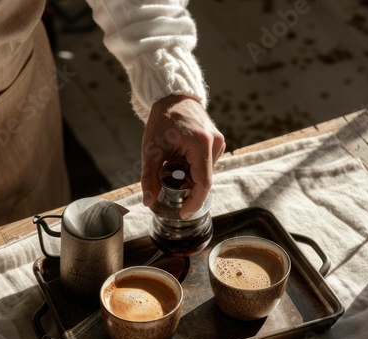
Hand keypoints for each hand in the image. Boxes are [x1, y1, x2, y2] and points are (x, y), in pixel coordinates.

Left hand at [141, 95, 225, 217]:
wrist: (173, 96)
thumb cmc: (162, 120)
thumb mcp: (151, 150)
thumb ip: (149, 178)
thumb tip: (148, 202)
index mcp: (201, 144)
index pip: (203, 183)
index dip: (194, 202)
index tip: (183, 213)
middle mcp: (215, 143)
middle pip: (204, 180)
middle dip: (187, 188)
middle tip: (169, 186)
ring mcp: (219, 141)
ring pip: (205, 173)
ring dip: (189, 177)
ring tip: (171, 166)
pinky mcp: (217, 141)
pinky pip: (206, 164)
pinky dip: (192, 169)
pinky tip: (179, 160)